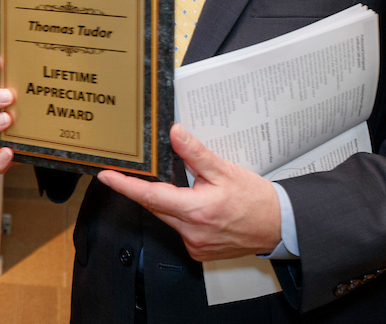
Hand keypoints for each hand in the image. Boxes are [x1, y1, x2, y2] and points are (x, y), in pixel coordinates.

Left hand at [96, 124, 281, 261]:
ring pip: (166, 218)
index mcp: (197, 210)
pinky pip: (179, 229)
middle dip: (148, 189)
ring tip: (191, 190)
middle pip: (156, 206)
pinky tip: (197, 208)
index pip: (150, 196)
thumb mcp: (225, 170)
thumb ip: (195, 153)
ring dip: (168, 202)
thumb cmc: (255, 200)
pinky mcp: (199, 251)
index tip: (106, 176)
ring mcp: (195, 244)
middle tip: (147, 174)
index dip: (125, 186)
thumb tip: (175, 134)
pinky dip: (180, 216)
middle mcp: (193, 232)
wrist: (279, 226)